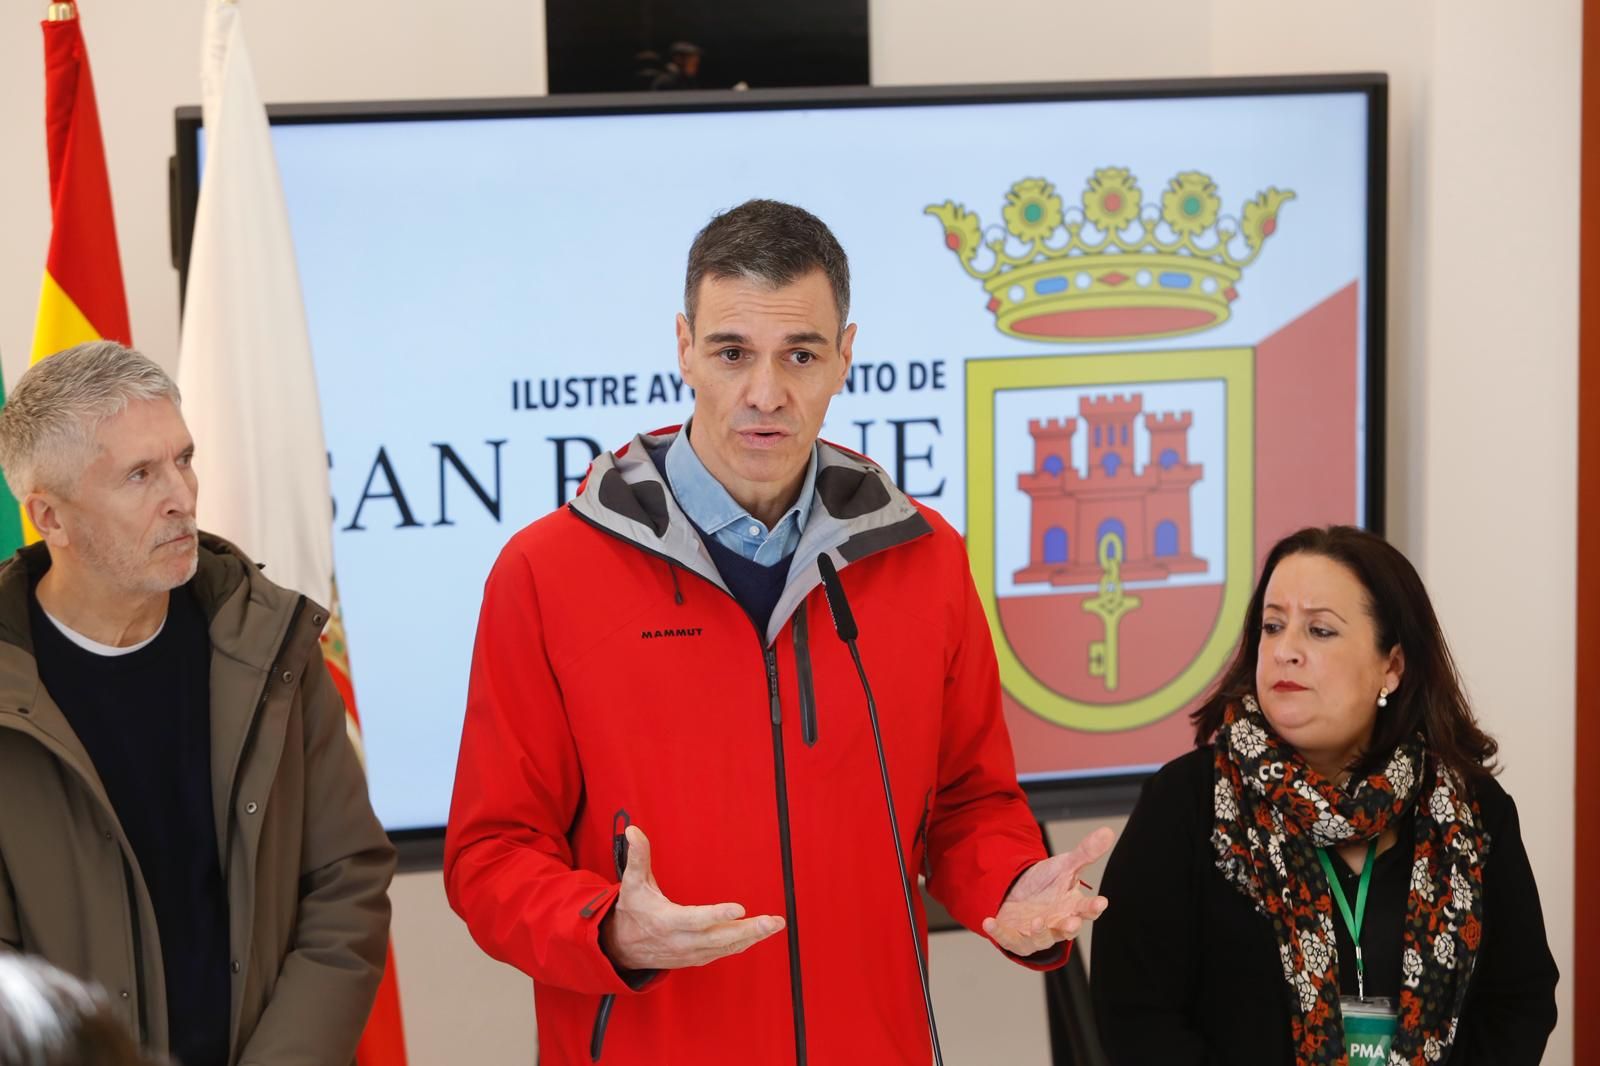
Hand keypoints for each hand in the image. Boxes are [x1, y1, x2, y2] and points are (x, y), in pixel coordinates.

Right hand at [600, 825, 784, 970]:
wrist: (623, 949)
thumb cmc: (632, 912)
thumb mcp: (632, 884)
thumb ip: (637, 857)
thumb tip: (633, 830)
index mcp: (666, 922)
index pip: (695, 920)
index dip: (716, 916)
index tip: (739, 908)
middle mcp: (682, 941)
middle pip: (719, 938)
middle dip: (748, 930)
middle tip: (772, 921)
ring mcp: (691, 952)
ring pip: (726, 947)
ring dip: (753, 936)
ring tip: (775, 924)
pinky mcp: (698, 958)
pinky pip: (725, 952)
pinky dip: (744, 943)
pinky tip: (761, 934)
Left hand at [982, 826, 1115, 955]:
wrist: (1018, 893)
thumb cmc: (1047, 884)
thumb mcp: (1065, 865)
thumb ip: (1086, 852)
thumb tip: (1108, 831)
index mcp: (1072, 907)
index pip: (1087, 909)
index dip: (1094, 907)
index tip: (1101, 902)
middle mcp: (1057, 924)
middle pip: (1067, 930)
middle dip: (1069, 927)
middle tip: (1071, 922)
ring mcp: (1037, 934)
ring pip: (1041, 939)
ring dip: (1039, 932)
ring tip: (1036, 921)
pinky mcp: (1015, 937)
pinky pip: (1008, 939)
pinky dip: (999, 933)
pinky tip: (989, 922)